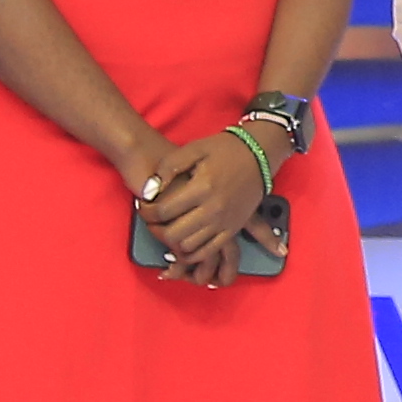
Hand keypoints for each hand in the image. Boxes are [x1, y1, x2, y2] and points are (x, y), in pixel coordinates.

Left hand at [135, 126, 274, 276]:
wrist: (259, 153)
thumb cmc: (224, 149)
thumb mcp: (194, 149)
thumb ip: (168, 167)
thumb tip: (149, 191)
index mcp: (202, 187)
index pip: (163, 210)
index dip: (146, 211)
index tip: (142, 205)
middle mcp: (213, 209)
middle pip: (173, 234)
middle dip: (155, 229)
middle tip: (151, 220)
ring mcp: (224, 222)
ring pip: (188, 247)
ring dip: (171, 243)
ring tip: (165, 229)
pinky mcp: (232, 229)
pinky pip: (208, 252)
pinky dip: (191, 253)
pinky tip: (182, 244)